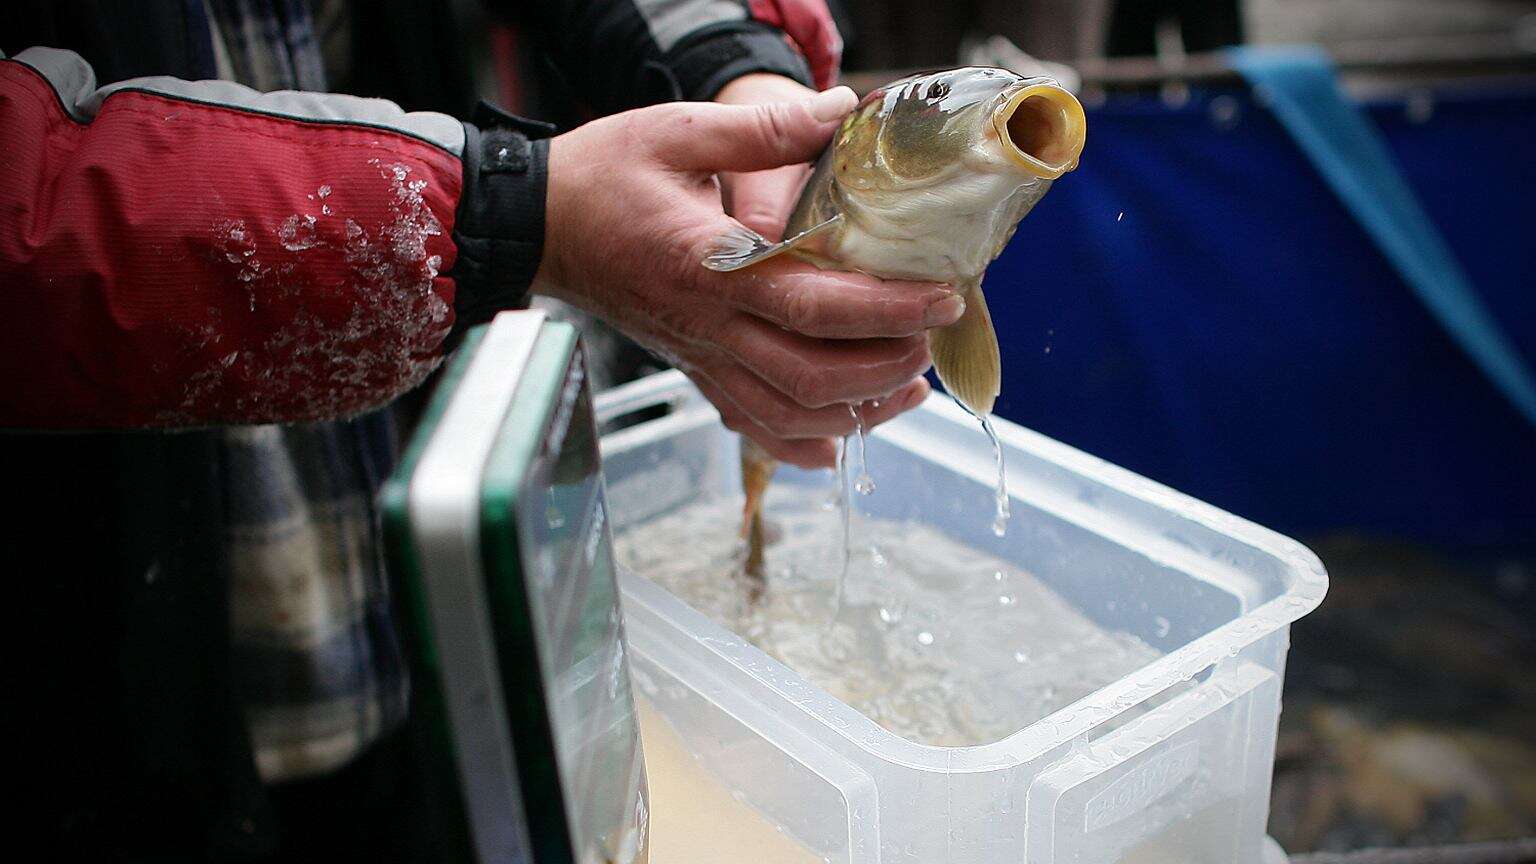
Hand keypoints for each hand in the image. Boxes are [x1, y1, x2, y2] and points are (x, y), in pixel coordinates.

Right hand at [532, 90, 961, 467]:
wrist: (539, 227)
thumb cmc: (603, 178)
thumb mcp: (678, 133)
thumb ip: (765, 129)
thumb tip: (842, 110)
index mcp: (711, 267)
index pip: (812, 304)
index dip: (885, 310)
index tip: (942, 299)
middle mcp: (709, 327)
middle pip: (811, 375)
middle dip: (885, 365)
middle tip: (933, 338)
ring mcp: (701, 358)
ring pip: (789, 414)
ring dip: (857, 411)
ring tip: (909, 387)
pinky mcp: (694, 371)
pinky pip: (751, 425)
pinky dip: (800, 444)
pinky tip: (840, 440)